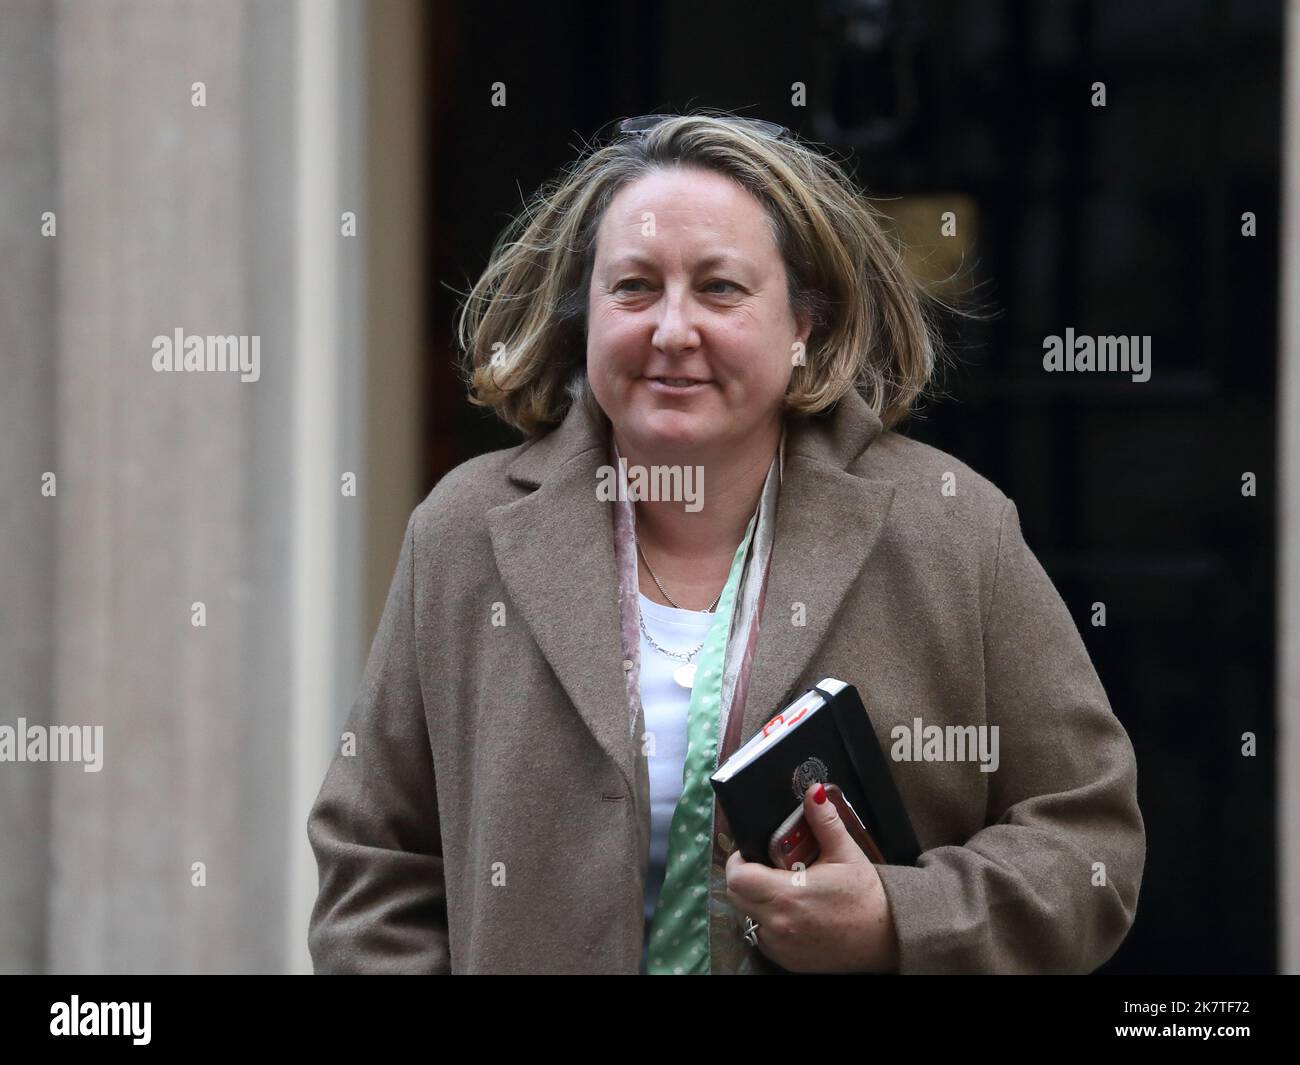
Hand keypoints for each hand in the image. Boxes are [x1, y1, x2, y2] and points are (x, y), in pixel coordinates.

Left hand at [724, 782, 900, 972]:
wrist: (888, 937)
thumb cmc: (867, 896)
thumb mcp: (846, 853)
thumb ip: (823, 821)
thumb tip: (812, 792)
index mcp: (788, 895)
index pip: (737, 878)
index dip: (738, 861)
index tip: (751, 853)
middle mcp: (778, 924)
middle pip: (736, 897)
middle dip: (745, 878)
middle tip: (768, 866)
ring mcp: (781, 946)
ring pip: (749, 917)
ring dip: (757, 901)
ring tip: (784, 889)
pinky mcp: (787, 961)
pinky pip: (764, 938)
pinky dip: (770, 923)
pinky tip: (794, 912)